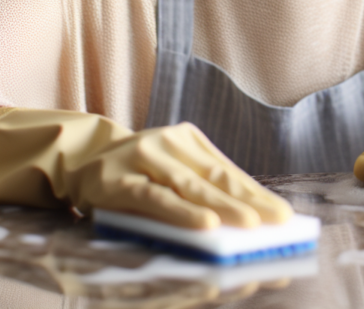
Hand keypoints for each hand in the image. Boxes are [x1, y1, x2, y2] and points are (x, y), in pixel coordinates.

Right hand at [63, 122, 292, 227]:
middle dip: (249, 203)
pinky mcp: (119, 180)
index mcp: (189, 138)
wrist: (80, 159)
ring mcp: (143, 157)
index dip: (256, 193)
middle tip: (277, 222)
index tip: (283, 214)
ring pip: (189, 187)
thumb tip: (244, 221)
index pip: (228, 170)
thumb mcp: (170, 171)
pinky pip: (156, 199)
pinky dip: (183, 213)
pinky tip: (206, 225)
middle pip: (215, 178)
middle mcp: (169, 141)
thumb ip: (200, 190)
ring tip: (250, 226)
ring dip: (222, 208)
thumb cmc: (138, 173)